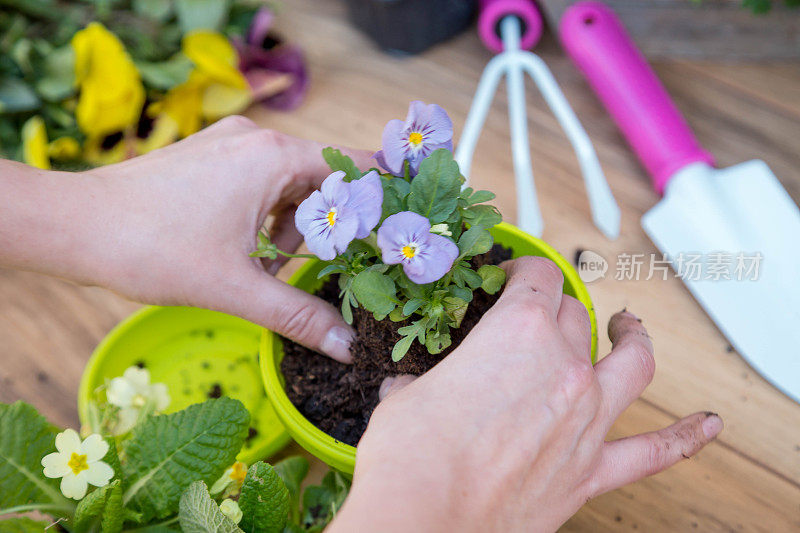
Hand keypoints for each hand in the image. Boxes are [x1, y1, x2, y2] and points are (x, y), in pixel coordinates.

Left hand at [63, 117, 370, 361]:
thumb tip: (347, 346)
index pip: (353, 166)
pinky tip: (251, 253)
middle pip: (323, 180)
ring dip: (294, 228)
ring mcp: (231, 146)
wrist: (73, 228)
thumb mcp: (235, 288)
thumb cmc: (151, 247)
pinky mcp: (212, 159)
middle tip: (336, 269)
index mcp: (273, 156)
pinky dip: (268, 219)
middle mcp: (256, 140)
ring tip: (273, 268)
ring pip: (291, 186)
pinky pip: (262, 185)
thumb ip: (298, 315)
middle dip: (330, 227)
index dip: (381, 199)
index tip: (397, 233)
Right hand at [330, 257, 721, 531]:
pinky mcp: (591, 472)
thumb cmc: (409, 457)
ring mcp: (587, 420)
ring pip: (633, 364)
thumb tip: (409, 393)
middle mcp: (563, 368)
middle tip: (543, 313)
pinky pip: (653, 452)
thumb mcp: (403, 398)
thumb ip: (423, 385)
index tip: (515, 276)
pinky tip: (708, 426)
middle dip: (558, 308)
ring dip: (634, 339)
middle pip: (576, 317)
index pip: (538, 278)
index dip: (526, 268)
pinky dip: (686, 437)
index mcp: (517, 334)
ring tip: (629, 328)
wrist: (422, 521)